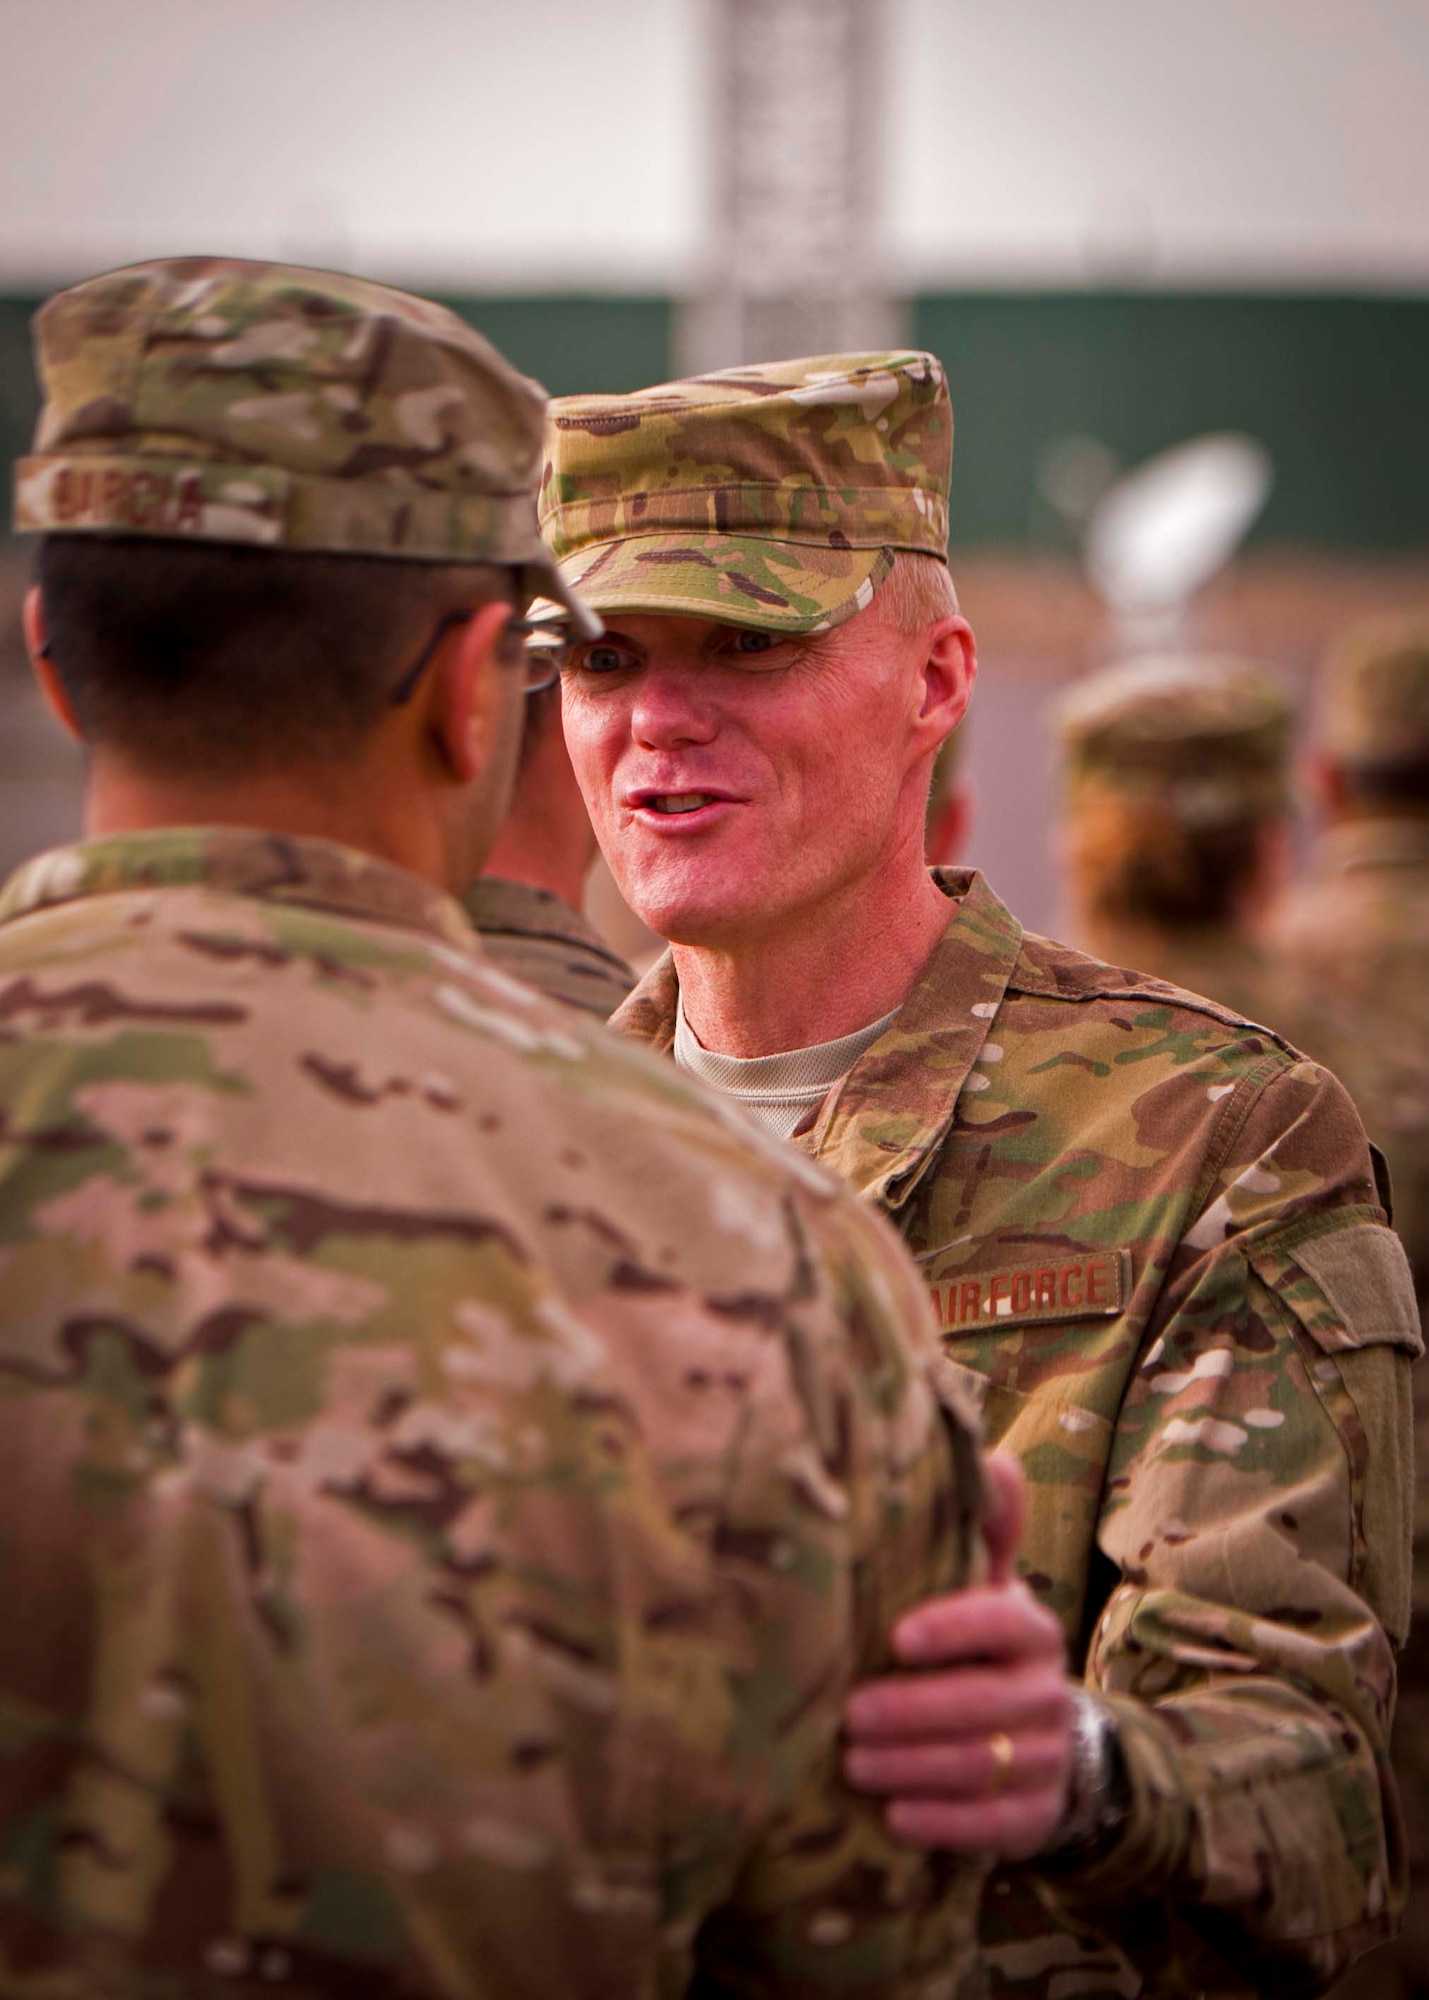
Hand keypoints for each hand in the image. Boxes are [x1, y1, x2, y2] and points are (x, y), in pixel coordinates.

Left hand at [843, 1455, 1073, 1859]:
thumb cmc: (978, 1646)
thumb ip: (982, 1529)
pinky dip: (941, 1823)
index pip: (997, 1620)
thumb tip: (996, 1458)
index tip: (894, 1637)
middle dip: (909, 1711)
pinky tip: (894, 1819)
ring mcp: (1047, 1758)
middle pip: (980, 1703)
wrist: (1035, 1740)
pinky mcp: (1036, 1816)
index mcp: (1029, 1627)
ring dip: (910, 1767)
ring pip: (980, 1766)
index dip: (950, 1628)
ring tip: (851, 1765)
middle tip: (846, 1714)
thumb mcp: (980, 1587)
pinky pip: (993, 1828)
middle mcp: (1047, 1690)